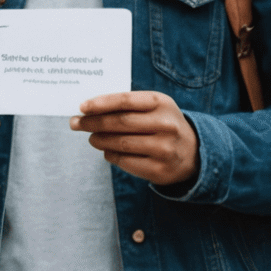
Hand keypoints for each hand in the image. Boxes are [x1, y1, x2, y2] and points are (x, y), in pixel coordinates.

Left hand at [70, 91, 198, 185]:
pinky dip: (111, 155)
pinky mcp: (160, 170)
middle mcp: (165, 124)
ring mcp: (164, 148)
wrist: (194, 152)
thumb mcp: (155, 107)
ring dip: (99, 140)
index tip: (82, 107)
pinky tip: (106, 151)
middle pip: (120, 122)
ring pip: (121, 143)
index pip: (125, 100)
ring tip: (91, 138)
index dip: (101, 103)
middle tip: (76, 123)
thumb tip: (90, 110)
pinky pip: (126, 161)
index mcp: (162, 103)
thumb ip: (128, 106)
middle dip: (93, 123)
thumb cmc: (164, 124)